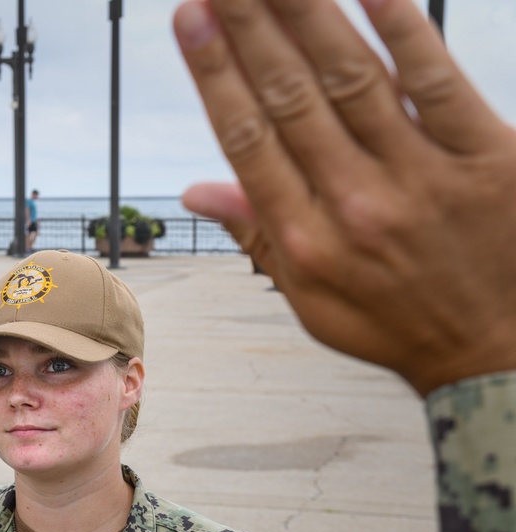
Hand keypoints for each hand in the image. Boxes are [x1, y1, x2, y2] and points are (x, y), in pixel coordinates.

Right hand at [173, 0, 515, 395]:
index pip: (248, 140)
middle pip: (291, 96)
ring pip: (354, 78)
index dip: (216, 73)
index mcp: (306, 240)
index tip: (191, 18)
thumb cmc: (392, 322)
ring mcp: (423, 177)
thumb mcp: (310, 298)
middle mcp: (357, 203)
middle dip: (250, 23)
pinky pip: (439, 83)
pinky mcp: (487, 156)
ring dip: (308, 14)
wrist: (494, 352)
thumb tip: (194, 187)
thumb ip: (255, 235)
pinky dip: (405, 32)